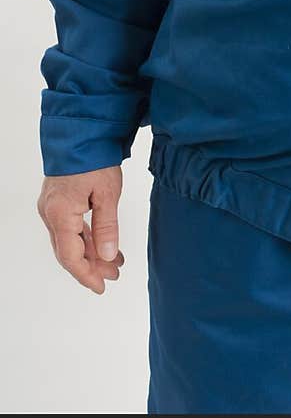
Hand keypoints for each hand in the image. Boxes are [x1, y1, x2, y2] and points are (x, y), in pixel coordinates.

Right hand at [37, 165, 125, 293]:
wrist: (81, 130)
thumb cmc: (94, 158)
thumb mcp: (106, 194)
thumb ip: (106, 227)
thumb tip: (107, 257)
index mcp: (59, 214)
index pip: (70, 257)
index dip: (86, 275)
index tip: (101, 287)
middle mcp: (50, 213)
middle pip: (68, 250)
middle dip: (91, 266)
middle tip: (113, 275)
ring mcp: (51, 206)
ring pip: (69, 239)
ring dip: (90, 251)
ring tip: (114, 262)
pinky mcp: (57, 199)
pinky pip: (69, 226)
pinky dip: (86, 237)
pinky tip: (102, 243)